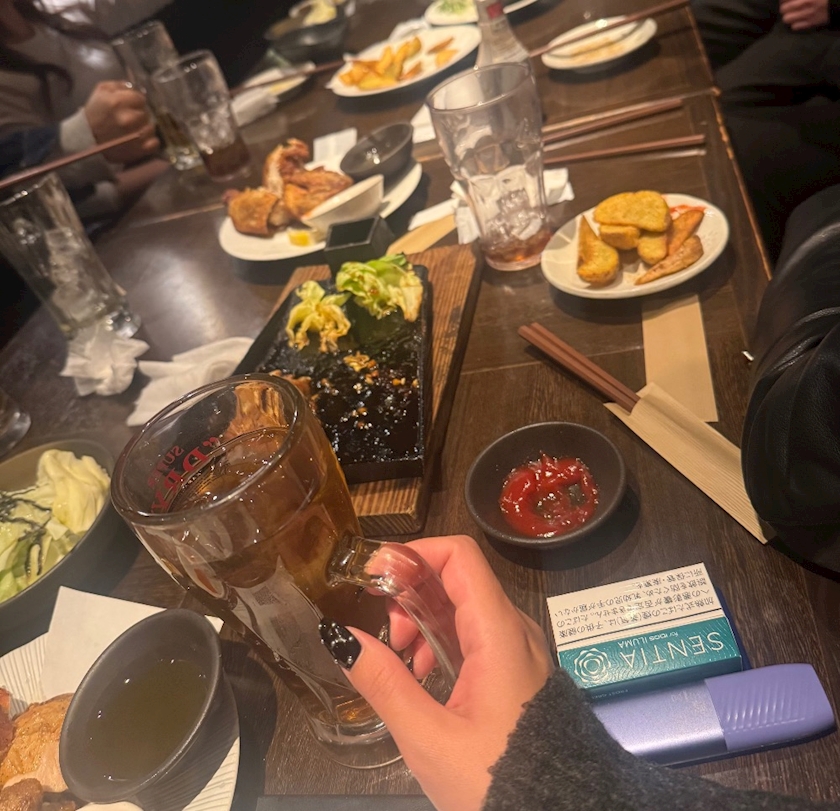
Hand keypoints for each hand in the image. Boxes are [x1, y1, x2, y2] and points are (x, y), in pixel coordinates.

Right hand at [83, 81, 159, 162]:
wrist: (86, 138)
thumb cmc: (95, 113)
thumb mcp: (101, 91)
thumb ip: (119, 86)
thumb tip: (134, 87)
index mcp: (118, 103)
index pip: (140, 98)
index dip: (137, 101)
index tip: (132, 104)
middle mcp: (129, 119)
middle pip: (146, 113)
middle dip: (140, 114)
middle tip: (132, 117)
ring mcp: (135, 136)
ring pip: (151, 128)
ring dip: (145, 127)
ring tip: (136, 129)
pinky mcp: (139, 150)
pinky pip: (154, 143)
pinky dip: (150, 141)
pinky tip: (141, 139)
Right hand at [322, 535, 553, 810]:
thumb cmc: (497, 781)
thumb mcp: (429, 739)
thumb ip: (384, 683)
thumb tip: (341, 636)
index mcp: (499, 633)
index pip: (459, 555)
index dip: (413, 553)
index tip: (375, 577)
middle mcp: (513, 628)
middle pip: (457, 577)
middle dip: (411, 593)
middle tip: (387, 636)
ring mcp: (518, 648)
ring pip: (463, 606)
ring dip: (423, 620)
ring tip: (402, 663)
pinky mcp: (515, 668)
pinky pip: (473, 633)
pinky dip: (441, 641)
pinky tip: (424, 677)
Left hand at [779, 0, 828, 28]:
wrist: (838, 4)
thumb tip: (787, 0)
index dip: (783, 0)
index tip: (784, 1)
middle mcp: (804, 3)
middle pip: (783, 9)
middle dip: (784, 8)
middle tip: (788, 8)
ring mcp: (807, 14)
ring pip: (786, 19)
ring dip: (788, 17)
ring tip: (792, 15)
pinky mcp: (811, 23)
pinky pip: (795, 27)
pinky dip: (795, 24)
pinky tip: (798, 21)